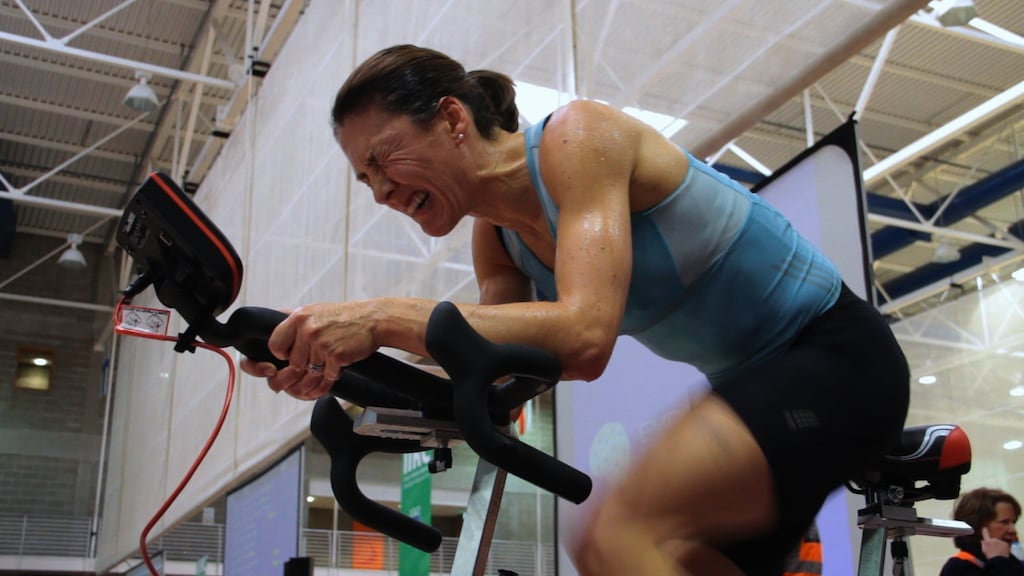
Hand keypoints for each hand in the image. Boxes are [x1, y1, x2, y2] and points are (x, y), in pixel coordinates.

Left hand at [247, 301, 378, 399]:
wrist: (373, 320)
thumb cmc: (346, 316)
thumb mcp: (316, 309)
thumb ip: (295, 316)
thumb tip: (276, 315)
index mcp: (299, 317)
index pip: (275, 344)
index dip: (282, 355)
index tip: (290, 356)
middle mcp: (308, 329)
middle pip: (294, 363)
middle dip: (302, 370)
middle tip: (309, 370)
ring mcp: (321, 343)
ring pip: (310, 373)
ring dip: (316, 379)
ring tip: (320, 378)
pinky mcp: (335, 355)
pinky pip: (328, 376)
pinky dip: (332, 377)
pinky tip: (337, 370)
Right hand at [982, 527, 1011, 558]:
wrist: (999, 560)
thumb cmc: (991, 556)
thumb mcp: (984, 550)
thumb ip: (983, 544)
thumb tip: (982, 541)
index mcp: (987, 541)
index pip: (985, 533)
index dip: (985, 530)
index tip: (985, 528)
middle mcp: (994, 540)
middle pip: (994, 540)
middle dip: (994, 543)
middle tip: (994, 550)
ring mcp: (1000, 541)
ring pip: (999, 542)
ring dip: (999, 545)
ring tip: (998, 552)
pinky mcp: (1006, 544)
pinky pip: (1004, 545)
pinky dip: (1004, 547)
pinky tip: (1002, 552)